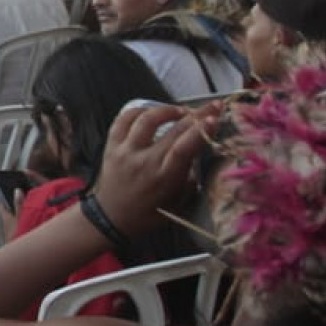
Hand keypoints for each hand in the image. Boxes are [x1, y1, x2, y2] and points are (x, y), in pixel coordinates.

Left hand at [92, 102, 209, 238]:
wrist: (110, 218)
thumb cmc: (149, 214)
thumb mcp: (177, 203)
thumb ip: (189, 180)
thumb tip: (199, 157)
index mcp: (164, 178)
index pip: (184, 148)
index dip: (200, 131)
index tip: (215, 117)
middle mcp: (144, 161)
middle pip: (173, 131)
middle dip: (197, 115)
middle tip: (212, 106)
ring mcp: (125, 151)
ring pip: (146, 119)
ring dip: (167, 110)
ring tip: (181, 111)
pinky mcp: (111, 146)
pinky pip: (123, 120)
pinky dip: (139, 111)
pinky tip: (152, 111)